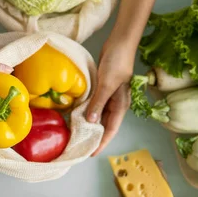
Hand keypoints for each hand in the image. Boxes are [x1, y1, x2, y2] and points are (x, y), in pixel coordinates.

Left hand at [87, 37, 135, 155]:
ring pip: (99, 115)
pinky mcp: (102, 88)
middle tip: (80, 147)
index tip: (91, 153)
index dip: (102, 142)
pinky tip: (76, 115)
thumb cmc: (117, 62)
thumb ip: (99, 103)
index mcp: (120, 105)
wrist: (119, 43)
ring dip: (89, 124)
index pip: (111, 129)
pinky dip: (87, 110)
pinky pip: (94, 104)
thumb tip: (91, 122)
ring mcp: (109, 95)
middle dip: (94, 137)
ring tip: (76, 135)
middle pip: (105, 125)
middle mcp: (115, 103)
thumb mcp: (107, 84)